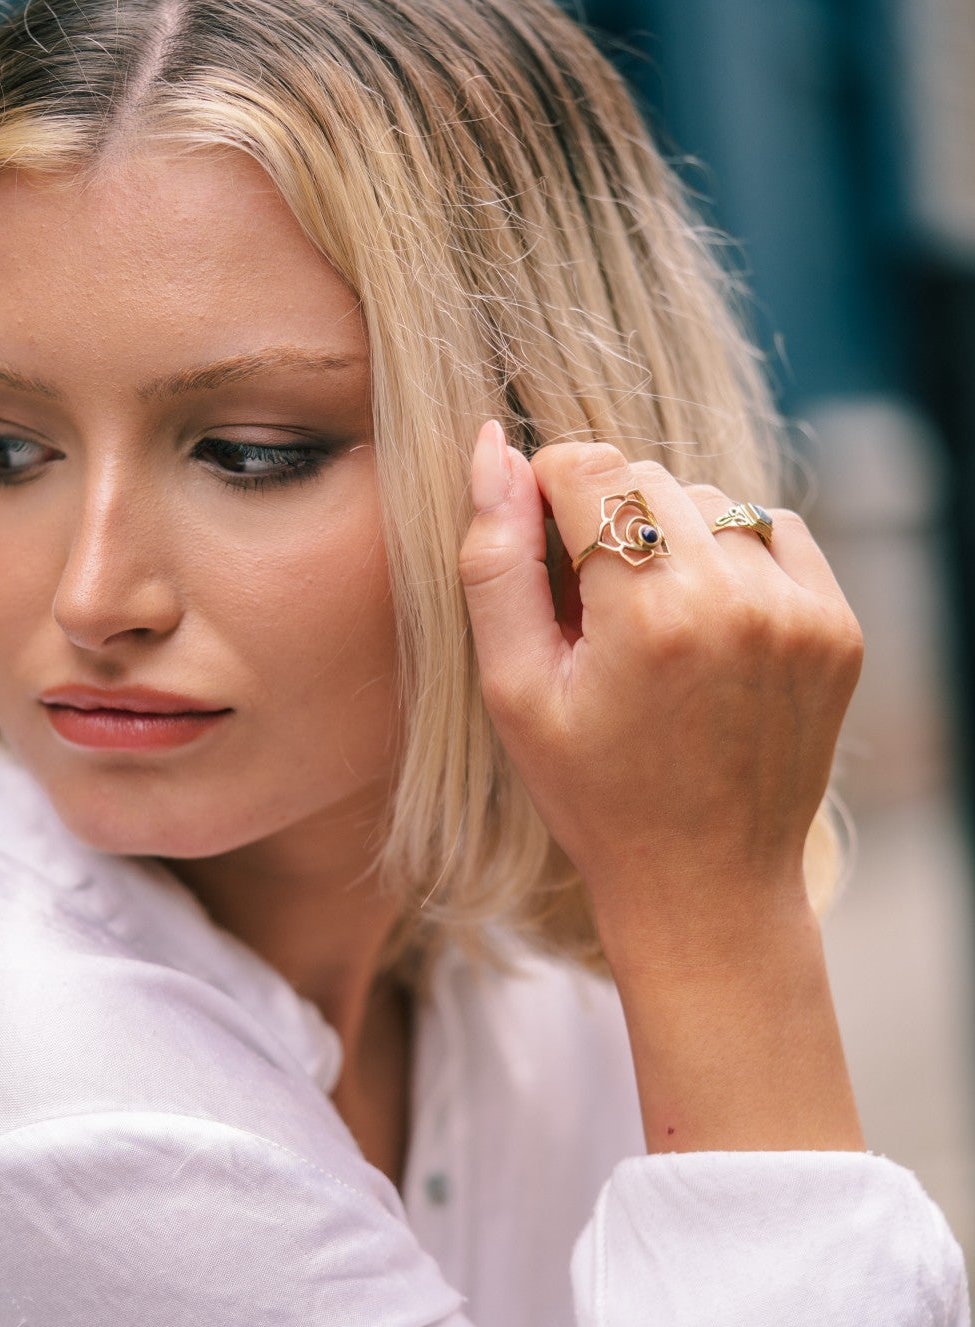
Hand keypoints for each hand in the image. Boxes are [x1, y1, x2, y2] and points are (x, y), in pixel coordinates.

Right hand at [460, 424, 863, 961]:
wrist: (705, 880)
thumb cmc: (592, 792)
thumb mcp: (514, 689)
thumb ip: (494, 562)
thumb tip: (490, 446)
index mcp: (649, 615)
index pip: (590, 467)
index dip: (549, 493)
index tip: (544, 553)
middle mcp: (736, 599)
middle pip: (649, 477)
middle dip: (610, 520)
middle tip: (595, 608)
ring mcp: (799, 612)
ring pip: (712, 500)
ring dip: (673, 537)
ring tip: (652, 624)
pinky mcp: (836, 626)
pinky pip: (774, 529)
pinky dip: (734, 554)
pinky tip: (706, 621)